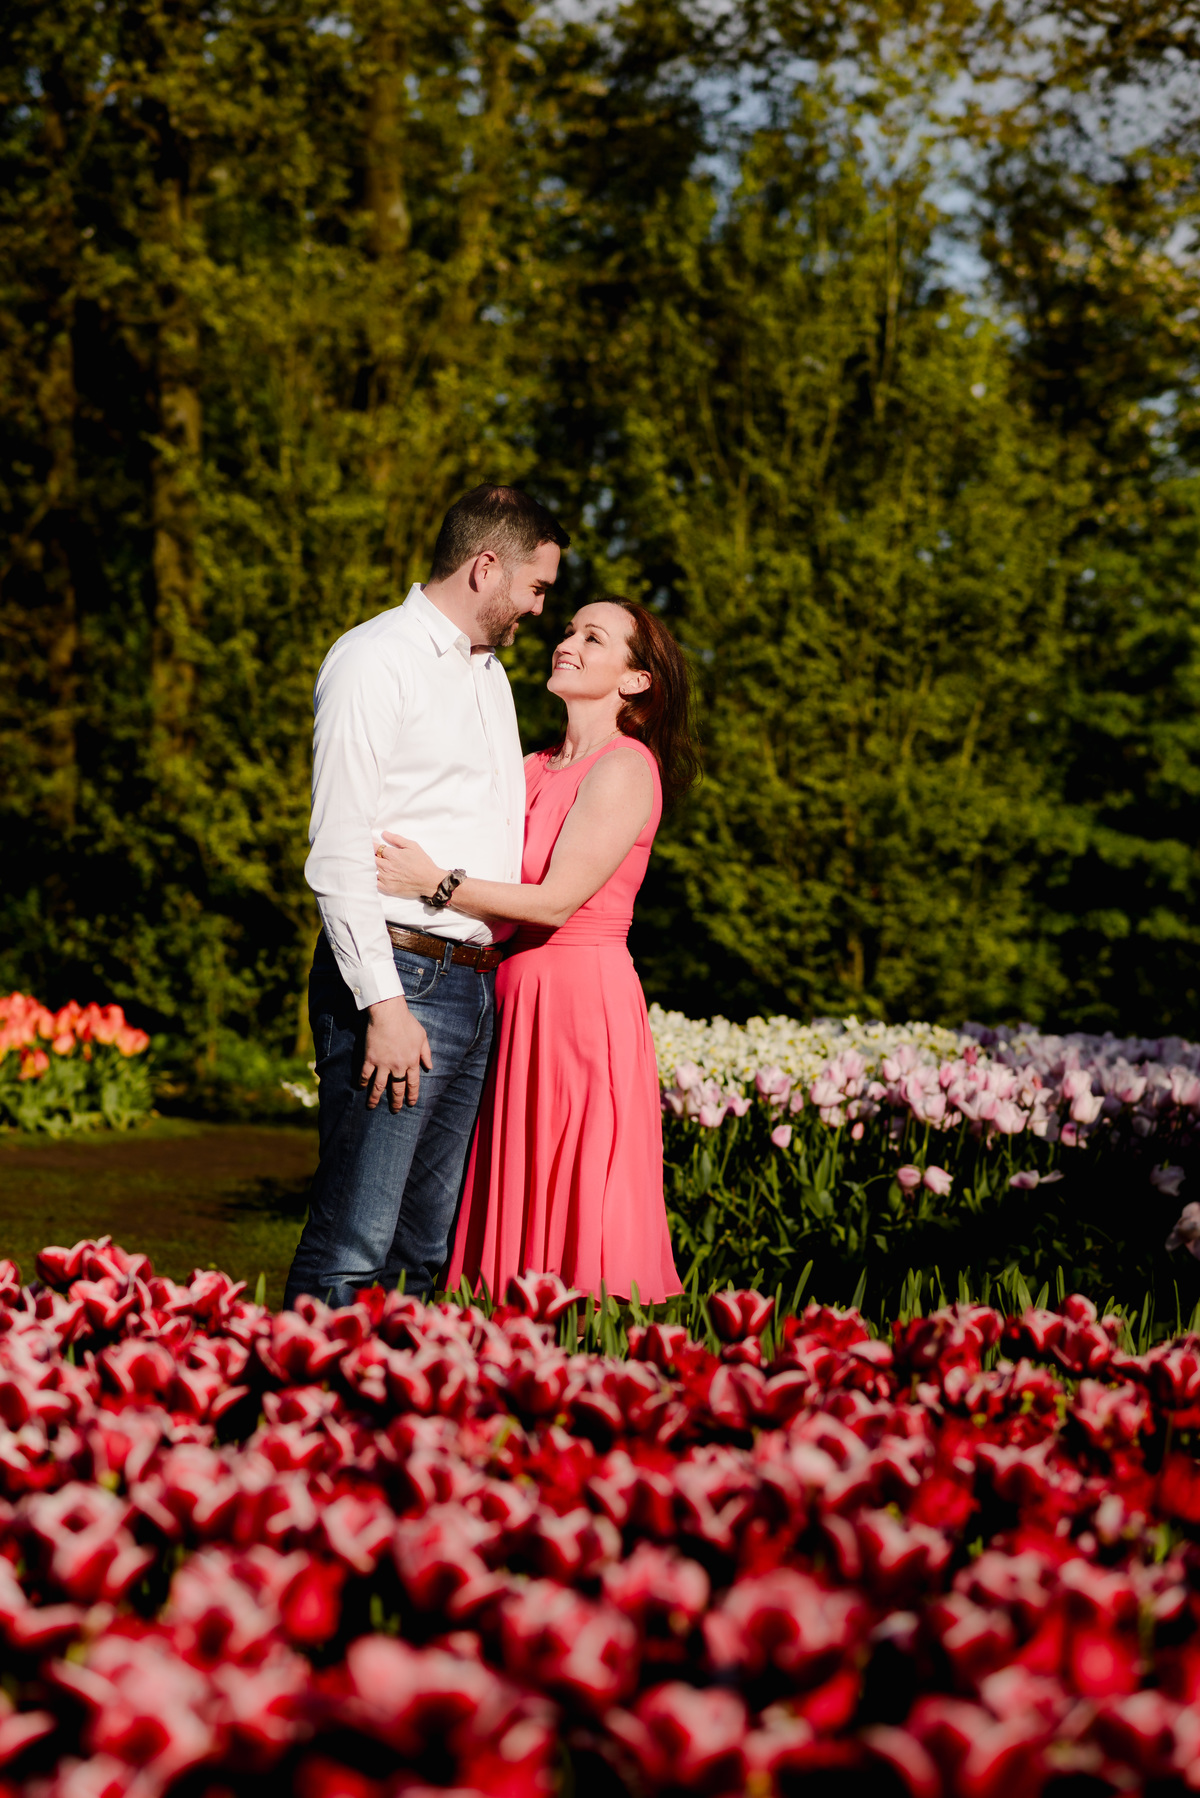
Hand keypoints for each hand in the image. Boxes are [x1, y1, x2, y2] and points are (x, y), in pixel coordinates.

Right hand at [361, 995, 431, 1109]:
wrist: (389, 1014)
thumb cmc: (407, 1023)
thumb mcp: (422, 1037)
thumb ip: (426, 1054)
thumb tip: (429, 1067)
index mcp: (412, 1062)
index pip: (413, 1084)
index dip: (412, 1095)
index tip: (410, 1103)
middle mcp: (398, 1066)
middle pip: (397, 1088)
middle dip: (396, 1101)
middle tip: (395, 1110)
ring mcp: (383, 1064)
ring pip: (379, 1086)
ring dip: (375, 1098)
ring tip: (372, 1107)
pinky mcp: (370, 1059)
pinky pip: (365, 1075)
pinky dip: (362, 1082)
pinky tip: (361, 1088)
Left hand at [375, 832, 446, 900]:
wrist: (430, 881)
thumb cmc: (422, 863)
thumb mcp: (412, 846)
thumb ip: (397, 839)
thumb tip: (384, 833)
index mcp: (392, 854)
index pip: (375, 848)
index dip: (371, 846)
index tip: (371, 845)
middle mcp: (387, 866)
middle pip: (370, 859)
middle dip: (369, 856)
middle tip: (368, 854)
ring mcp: (386, 878)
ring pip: (370, 870)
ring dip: (369, 867)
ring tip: (369, 865)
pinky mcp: (387, 888)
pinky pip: (373, 883)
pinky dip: (371, 878)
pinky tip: (372, 876)